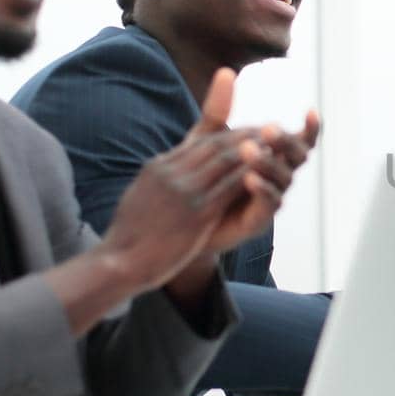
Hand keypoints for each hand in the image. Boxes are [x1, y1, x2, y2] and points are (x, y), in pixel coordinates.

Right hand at [98, 71, 269, 290]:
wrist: (118, 262)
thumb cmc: (130, 235)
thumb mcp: (140, 195)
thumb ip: (160, 179)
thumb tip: (170, 167)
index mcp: (159, 166)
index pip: (201, 141)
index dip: (230, 134)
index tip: (250, 132)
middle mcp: (172, 172)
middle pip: (217, 144)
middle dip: (247, 136)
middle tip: (271, 132)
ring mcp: (184, 191)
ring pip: (227, 160)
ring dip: (255, 151)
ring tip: (276, 147)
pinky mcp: (197, 212)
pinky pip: (231, 187)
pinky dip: (251, 176)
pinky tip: (268, 174)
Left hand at [198, 71, 321, 256]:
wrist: (182, 220)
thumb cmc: (201, 176)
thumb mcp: (207, 138)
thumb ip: (220, 109)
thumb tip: (226, 70)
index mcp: (273, 155)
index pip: (300, 139)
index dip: (310, 128)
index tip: (310, 111)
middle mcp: (279, 175)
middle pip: (298, 156)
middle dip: (285, 140)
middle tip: (268, 128)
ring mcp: (272, 198)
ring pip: (285, 177)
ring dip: (269, 161)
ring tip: (248, 149)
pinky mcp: (260, 219)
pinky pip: (270, 203)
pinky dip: (263, 188)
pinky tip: (248, 177)